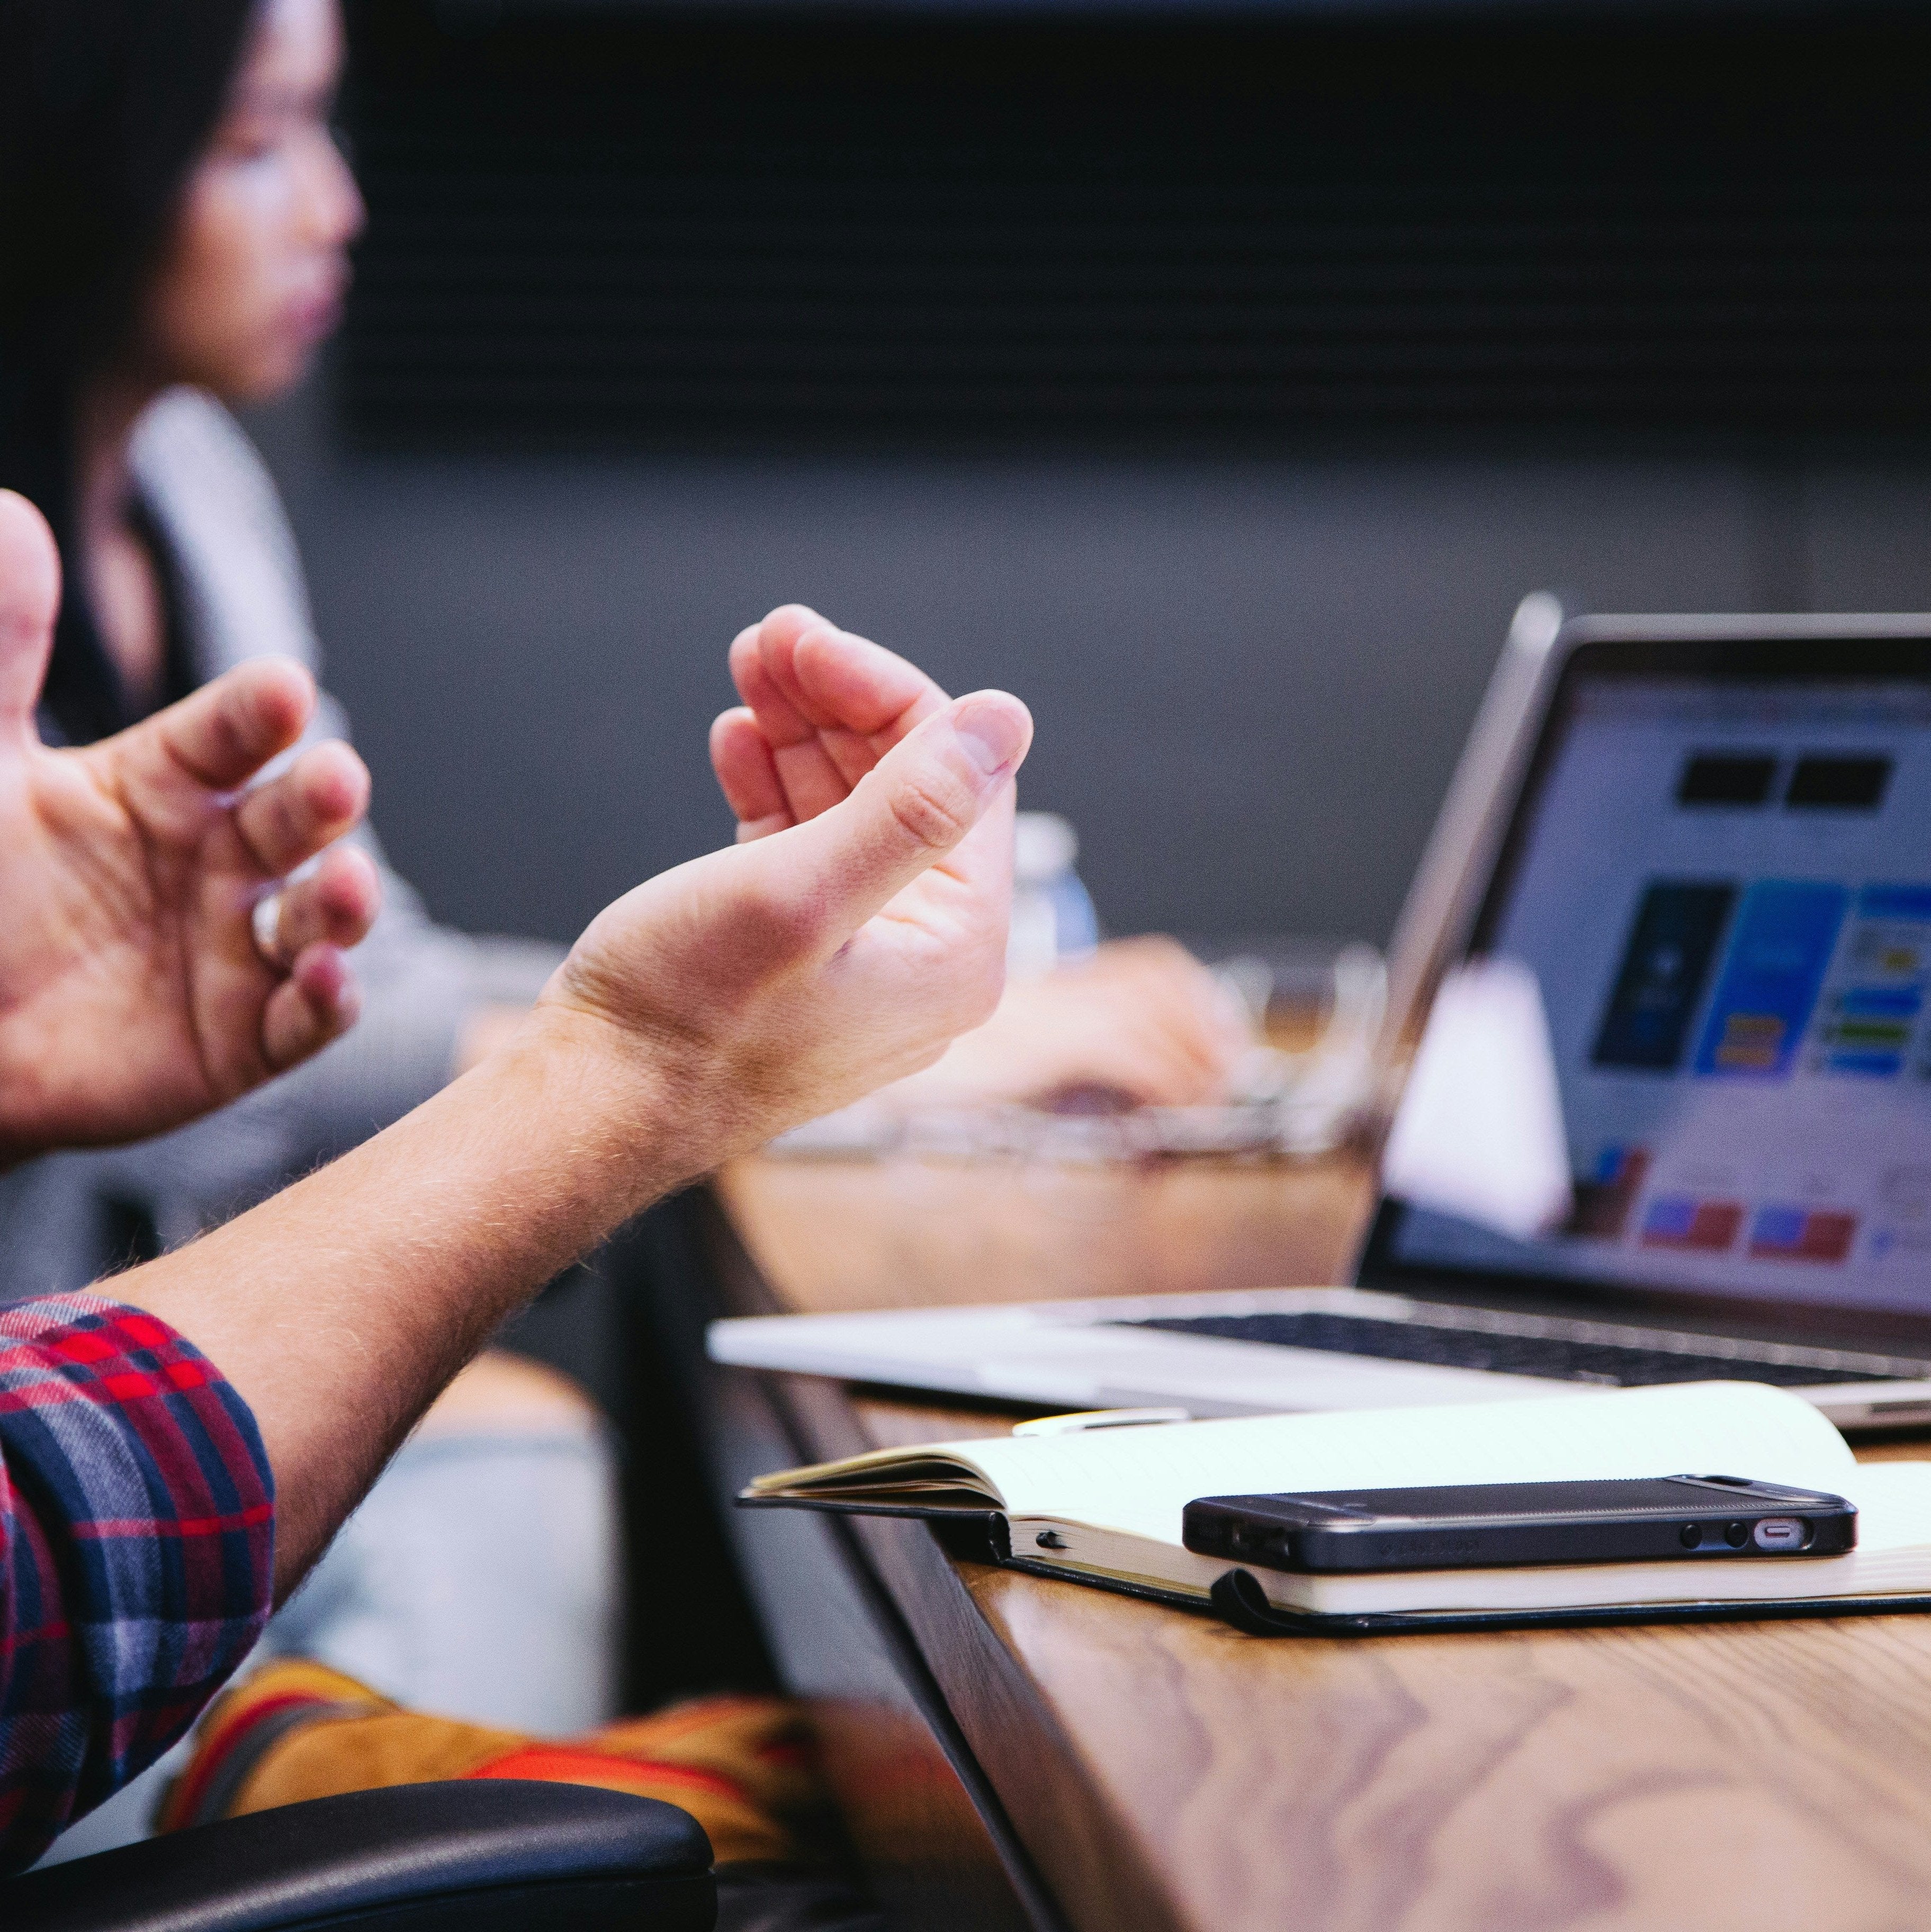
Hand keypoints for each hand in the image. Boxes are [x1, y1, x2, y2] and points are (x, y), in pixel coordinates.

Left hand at [0, 490, 379, 1163]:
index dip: (262, 714)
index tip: (284, 691)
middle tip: (337, 779)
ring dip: (345, 902)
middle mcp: (215, 861)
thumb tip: (14, 518)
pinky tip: (326, 980)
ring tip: (343, 886)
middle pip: (296, 820)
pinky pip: (301, 1022)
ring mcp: (233, 952)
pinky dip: (326, 1003)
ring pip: (318, 918)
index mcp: (163, 784)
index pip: (232, 734)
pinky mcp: (238, 1041)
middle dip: (325, 800)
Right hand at [713, 616, 1245, 1112]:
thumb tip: (1005, 720)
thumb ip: (910, 808)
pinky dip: (774, 787)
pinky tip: (737, 740)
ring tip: (749, 670)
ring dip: (802, 732)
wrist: (589, 1110)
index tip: (808, 640)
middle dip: (839, 703)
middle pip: (907, 787)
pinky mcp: (798, 956)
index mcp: (955, 951)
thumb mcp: (798, 895)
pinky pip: (807, 849)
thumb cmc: (684, 1022)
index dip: (886, 694)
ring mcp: (861, 957)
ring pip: (851, 808)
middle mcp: (924, 957)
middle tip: (771, 637)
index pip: (959, 780)